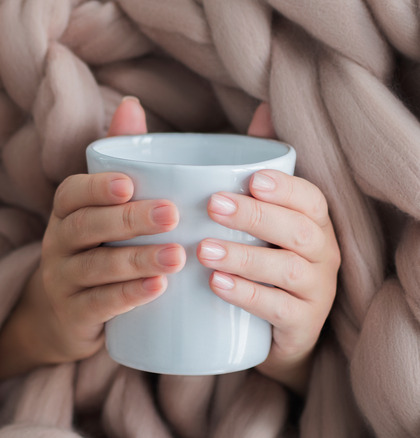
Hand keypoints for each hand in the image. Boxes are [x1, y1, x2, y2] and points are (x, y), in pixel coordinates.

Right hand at [0, 98, 185, 380]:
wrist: (62, 316)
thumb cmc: (98, 248)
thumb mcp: (102, 207)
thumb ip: (119, 158)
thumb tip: (131, 103)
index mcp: (67, 211)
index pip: (72, 193)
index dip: (98, 187)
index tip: (131, 183)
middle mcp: (58, 243)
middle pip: (87, 227)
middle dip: (128, 220)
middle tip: (172, 214)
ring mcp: (62, 281)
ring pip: (95, 268)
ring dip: (136, 260)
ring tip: (177, 256)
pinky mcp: (74, 316)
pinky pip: (98, 305)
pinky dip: (128, 296)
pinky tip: (158, 289)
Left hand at [196, 103, 340, 393]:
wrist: (267, 331)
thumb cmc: (260, 255)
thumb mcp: (258, 212)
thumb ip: (256, 162)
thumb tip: (263, 107)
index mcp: (310, 220)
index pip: (309, 197)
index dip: (285, 187)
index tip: (252, 178)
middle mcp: (320, 252)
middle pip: (299, 230)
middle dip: (256, 216)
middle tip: (211, 205)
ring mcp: (314, 291)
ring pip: (287, 270)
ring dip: (244, 257)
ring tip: (202, 249)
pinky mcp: (299, 326)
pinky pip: (279, 310)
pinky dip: (248, 296)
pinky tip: (216, 286)